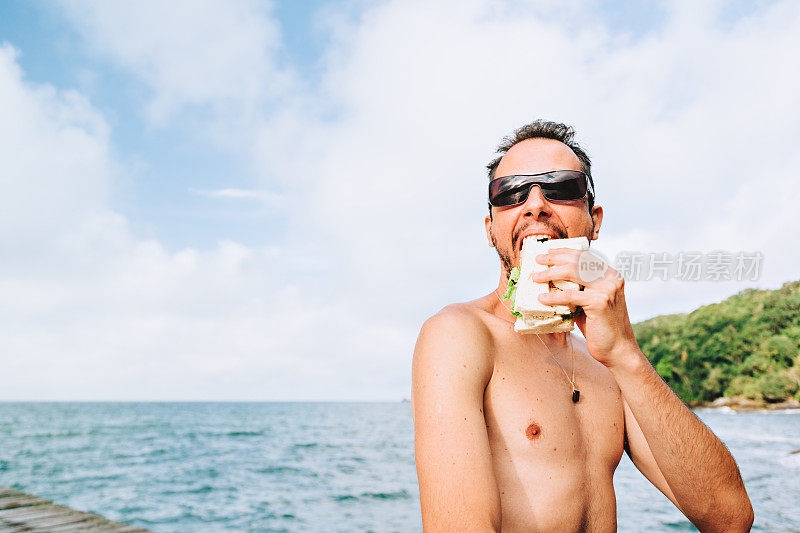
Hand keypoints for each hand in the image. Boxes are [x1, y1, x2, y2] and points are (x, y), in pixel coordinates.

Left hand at [532, 248, 639, 367]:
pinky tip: (541, 299)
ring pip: (573, 272)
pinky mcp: (600, 303)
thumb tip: (551, 281)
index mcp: (611, 275)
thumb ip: (577, 289)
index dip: (565, 251)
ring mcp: (607, 289)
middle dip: (555, 258)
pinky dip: (554, 297)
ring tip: (536, 277)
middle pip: (578, 261)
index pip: (585, 256)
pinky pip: (570, 296)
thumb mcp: (589, 302)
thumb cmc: (600, 327)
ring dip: (550, 273)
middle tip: (538, 260)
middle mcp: (611, 278)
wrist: (618, 349)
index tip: (548, 251)